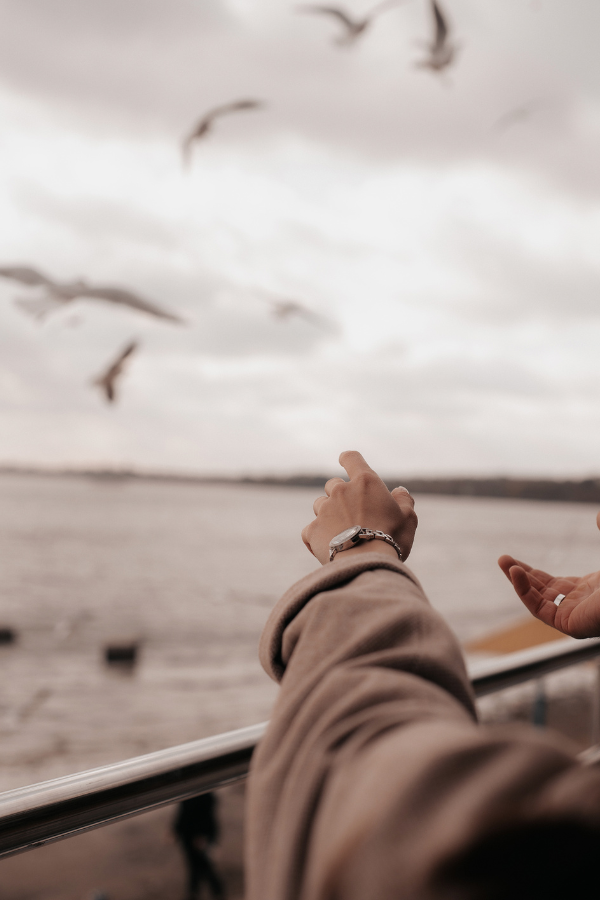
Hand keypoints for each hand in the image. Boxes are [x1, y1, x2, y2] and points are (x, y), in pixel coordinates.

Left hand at [301, 450, 417, 564]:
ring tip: (341, 532)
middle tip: (352, 513)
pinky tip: (327, 547)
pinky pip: (310, 530)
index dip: (348, 459)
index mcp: (365, 482)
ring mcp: (324, 509)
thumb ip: (403, 501)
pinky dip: (317, 536)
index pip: (351, 458)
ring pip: (320, 504)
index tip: (344, 460)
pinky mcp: (312, 530)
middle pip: (333, 484)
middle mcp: (341, 491)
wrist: (366, 564)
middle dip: (340, 495)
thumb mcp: (408, 519)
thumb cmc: (392, 539)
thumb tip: (399, 491)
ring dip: (328, 513)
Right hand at [498, 512, 599, 637]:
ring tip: (503, 561)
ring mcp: (576, 617)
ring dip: (518, 582)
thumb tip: (599, 515)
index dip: (534, 574)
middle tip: (503, 560)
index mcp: (591, 592)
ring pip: (537, 601)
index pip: (556, 585)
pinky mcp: (570, 625)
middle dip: (522, 576)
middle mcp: (581, 606)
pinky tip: (515, 573)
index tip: (516, 562)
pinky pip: (539, 609)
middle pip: (543, 593)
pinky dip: (524, 591)